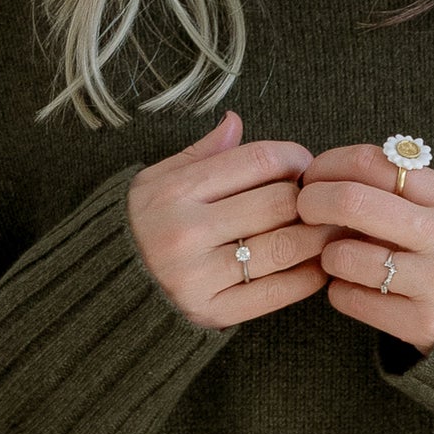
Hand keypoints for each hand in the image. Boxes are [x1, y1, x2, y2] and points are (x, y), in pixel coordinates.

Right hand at [125, 111, 326, 329]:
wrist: (105, 290)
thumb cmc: (138, 226)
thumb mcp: (156, 179)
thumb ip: (200, 153)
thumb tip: (236, 121)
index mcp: (176, 190)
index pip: (258, 160)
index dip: (295, 158)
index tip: (304, 166)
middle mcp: (186, 231)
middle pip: (278, 202)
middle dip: (312, 198)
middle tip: (323, 200)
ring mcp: (198, 275)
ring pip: (285, 246)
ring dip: (319, 236)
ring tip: (329, 230)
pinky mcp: (210, 312)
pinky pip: (276, 293)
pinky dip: (307, 277)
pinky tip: (315, 266)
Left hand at [296, 142, 433, 351]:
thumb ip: (397, 188)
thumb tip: (324, 173)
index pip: (372, 163)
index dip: (328, 165)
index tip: (313, 176)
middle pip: (351, 201)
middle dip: (312, 201)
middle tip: (303, 209)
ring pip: (344, 256)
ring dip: (328, 255)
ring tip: (341, 257)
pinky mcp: (422, 323)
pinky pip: (348, 298)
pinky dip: (340, 290)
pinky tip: (358, 287)